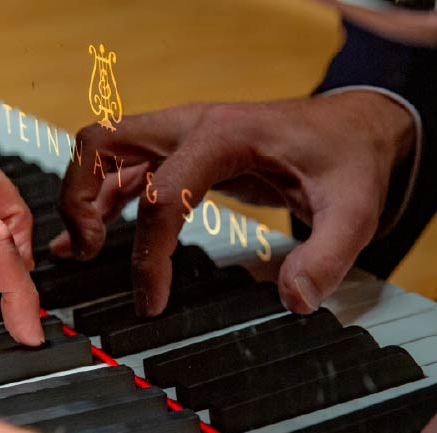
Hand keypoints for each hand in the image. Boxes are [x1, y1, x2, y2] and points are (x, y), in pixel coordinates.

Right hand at [54, 91, 414, 315]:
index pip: (162, 195)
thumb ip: (327, 257)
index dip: (150, 255)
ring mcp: (181, 134)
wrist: (356, 127)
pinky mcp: (181, 151)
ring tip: (79, 254)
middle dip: (81, 198)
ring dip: (82, 197)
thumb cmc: (349, 160)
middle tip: (87, 254)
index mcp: (225, 136)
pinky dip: (99, 200)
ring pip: (102, 151)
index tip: (152, 302)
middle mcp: (191, 126)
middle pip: (103, 142)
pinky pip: (123, 168)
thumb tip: (294, 300)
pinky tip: (88, 241)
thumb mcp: (354, 211)